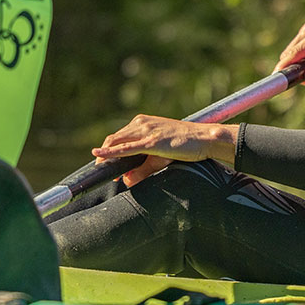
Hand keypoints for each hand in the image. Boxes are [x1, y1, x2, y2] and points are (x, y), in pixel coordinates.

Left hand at [90, 116, 238, 169]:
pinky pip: (126, 148)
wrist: (204, 139)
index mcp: (142, 123)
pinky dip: (111, 153)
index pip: (119, 136)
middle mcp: (141, 123)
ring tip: (102, 169)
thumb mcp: (160, 158)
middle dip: (104, 154)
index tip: (106, 165)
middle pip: (114, 138)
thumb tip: (126, 181)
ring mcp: (146, 131)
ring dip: (106, 156)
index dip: (108, 151)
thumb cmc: (185, 146)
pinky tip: (100, 156)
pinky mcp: (151, 142)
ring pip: (117, 142)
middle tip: (102, 170)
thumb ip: (141, 169)